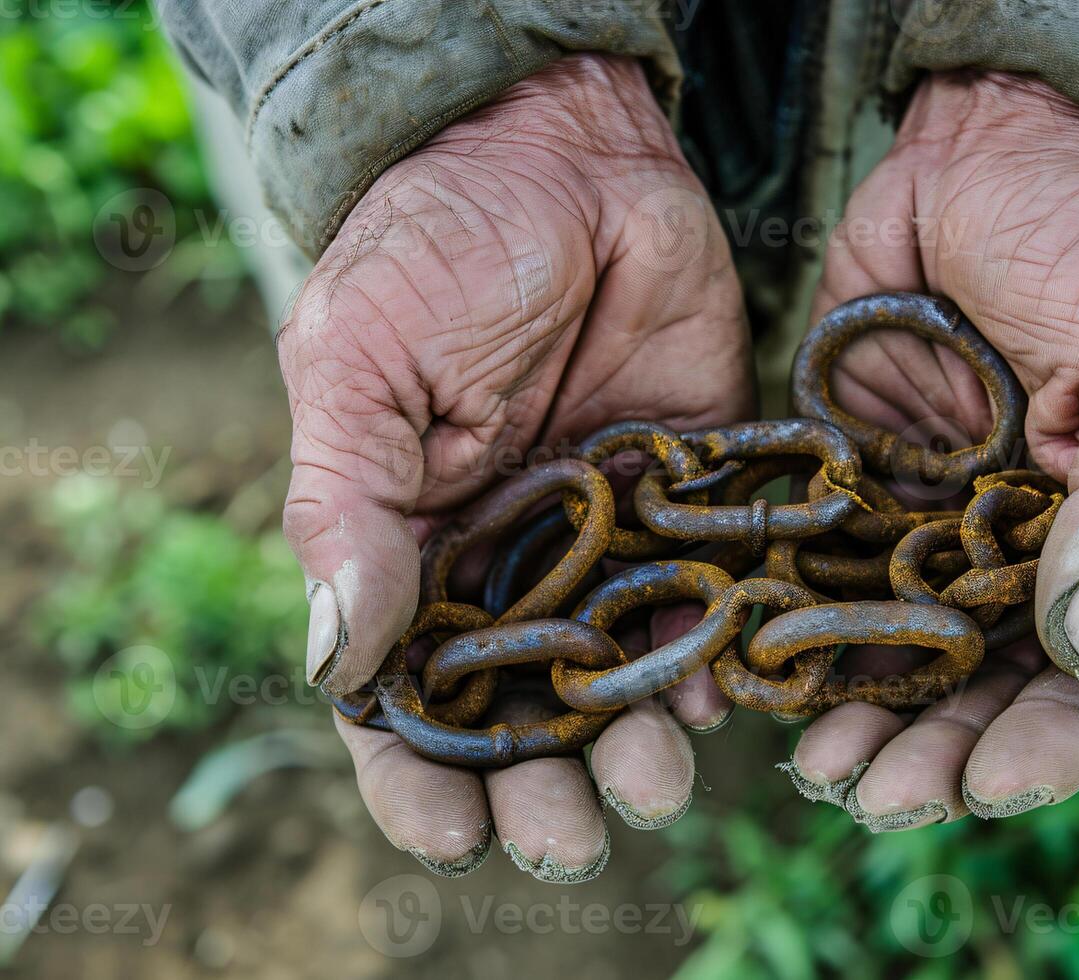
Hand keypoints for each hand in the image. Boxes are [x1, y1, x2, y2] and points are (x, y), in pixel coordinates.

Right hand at [278, 55, 752, 877]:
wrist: (566, 155)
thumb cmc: (437, 253)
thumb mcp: (358, 370)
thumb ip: (344, 511)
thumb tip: (332, 658)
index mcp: (409, 547)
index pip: (399, 693)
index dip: (415, 775)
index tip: (449, 834)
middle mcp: (510, 561)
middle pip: (519, 710)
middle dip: (539, 783)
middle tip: (567, 834)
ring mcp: (605, 536)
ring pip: (619, 673)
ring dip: (633, 739)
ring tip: (655, 782)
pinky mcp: (689, 497)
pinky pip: (703, 595)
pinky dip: (713, 652)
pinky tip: (718, 693)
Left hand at [781, 72, 1078, 826]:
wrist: (986, 155)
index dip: (1053, 745)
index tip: (991, 783)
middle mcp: (1017, 559)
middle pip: (982, 694)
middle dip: (934, 755)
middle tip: (873, 792)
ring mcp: (926, 532)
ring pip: (893, 661)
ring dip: (859, 722)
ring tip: (815, 764)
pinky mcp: (844, 495)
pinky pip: (816, 587)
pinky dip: (793, 643)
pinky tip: (758, 679)